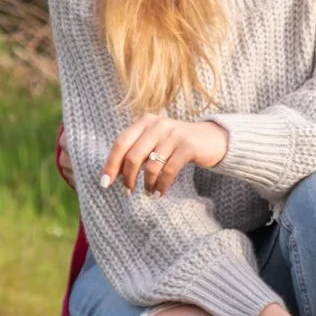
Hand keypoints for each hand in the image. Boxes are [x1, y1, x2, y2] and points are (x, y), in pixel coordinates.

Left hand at [102, 116, 228, 193]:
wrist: (211, 139)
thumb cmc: (176, 144)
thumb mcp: (154, 141)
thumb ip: (135, 151)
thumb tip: (112, 174)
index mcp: (145, 121)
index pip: (120, 143)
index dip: (110, 164)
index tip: (104, 183)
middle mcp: (158, 125)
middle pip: (133, 156)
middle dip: (128, 178)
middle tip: (128, 191)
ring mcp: (174, 135)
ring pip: (151, 166)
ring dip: (147, 184)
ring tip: (149, 192)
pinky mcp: (188, 147)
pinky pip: (168, 171)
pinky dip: (162, 186)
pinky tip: (159, 193)